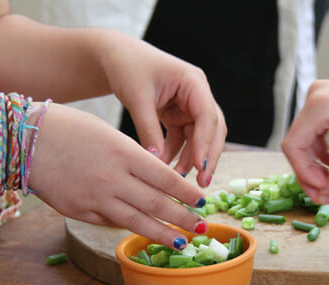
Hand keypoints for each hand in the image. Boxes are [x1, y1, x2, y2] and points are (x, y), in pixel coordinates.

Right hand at [29, 103, 207, 249]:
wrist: (23, 140)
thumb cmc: (70, 129)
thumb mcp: (109, 134)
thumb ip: (133, 158)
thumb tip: (157, 181)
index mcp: (124, 154)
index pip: (166, 178)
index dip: (186, 193)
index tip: (202, 202)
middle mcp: (114, 179)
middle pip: (157, 204)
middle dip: (183, 219)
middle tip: (202, 228)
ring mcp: (96, 199)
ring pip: (137, 222)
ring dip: (162, 234)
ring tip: (180, 242)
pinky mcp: (80, 212)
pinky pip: (110, 222)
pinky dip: (129, 226)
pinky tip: (143, 231)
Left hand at [103, 34, 226, 187]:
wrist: (115, 58)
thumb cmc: (128, 68)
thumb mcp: (137, 98)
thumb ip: (148, 129)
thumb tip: (157, 162)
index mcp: (193, 82)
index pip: (207, 115)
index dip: (206, 142)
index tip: (201, 166)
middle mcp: (197, 94)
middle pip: (212, 130)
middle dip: (208, 156)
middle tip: (203, 182)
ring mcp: (189, 106)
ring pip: (199, 139)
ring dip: (191, 159)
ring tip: (178, 180)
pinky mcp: (178, 116)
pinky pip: (183, 140)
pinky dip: (176, 154)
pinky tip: (166, 169)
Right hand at [281, 76, 328, 203]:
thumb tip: (323, 199)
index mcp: (318, 106)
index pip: (293, 146)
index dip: (303, 171)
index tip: (320, 188)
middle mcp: (313, 98)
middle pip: (297, 143)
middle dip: (308, 170)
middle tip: (321, 192)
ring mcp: (318, 98)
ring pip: (305, 139)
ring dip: (315, 162)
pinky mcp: (326, 102)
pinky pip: (315, 131)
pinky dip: (322, 151)